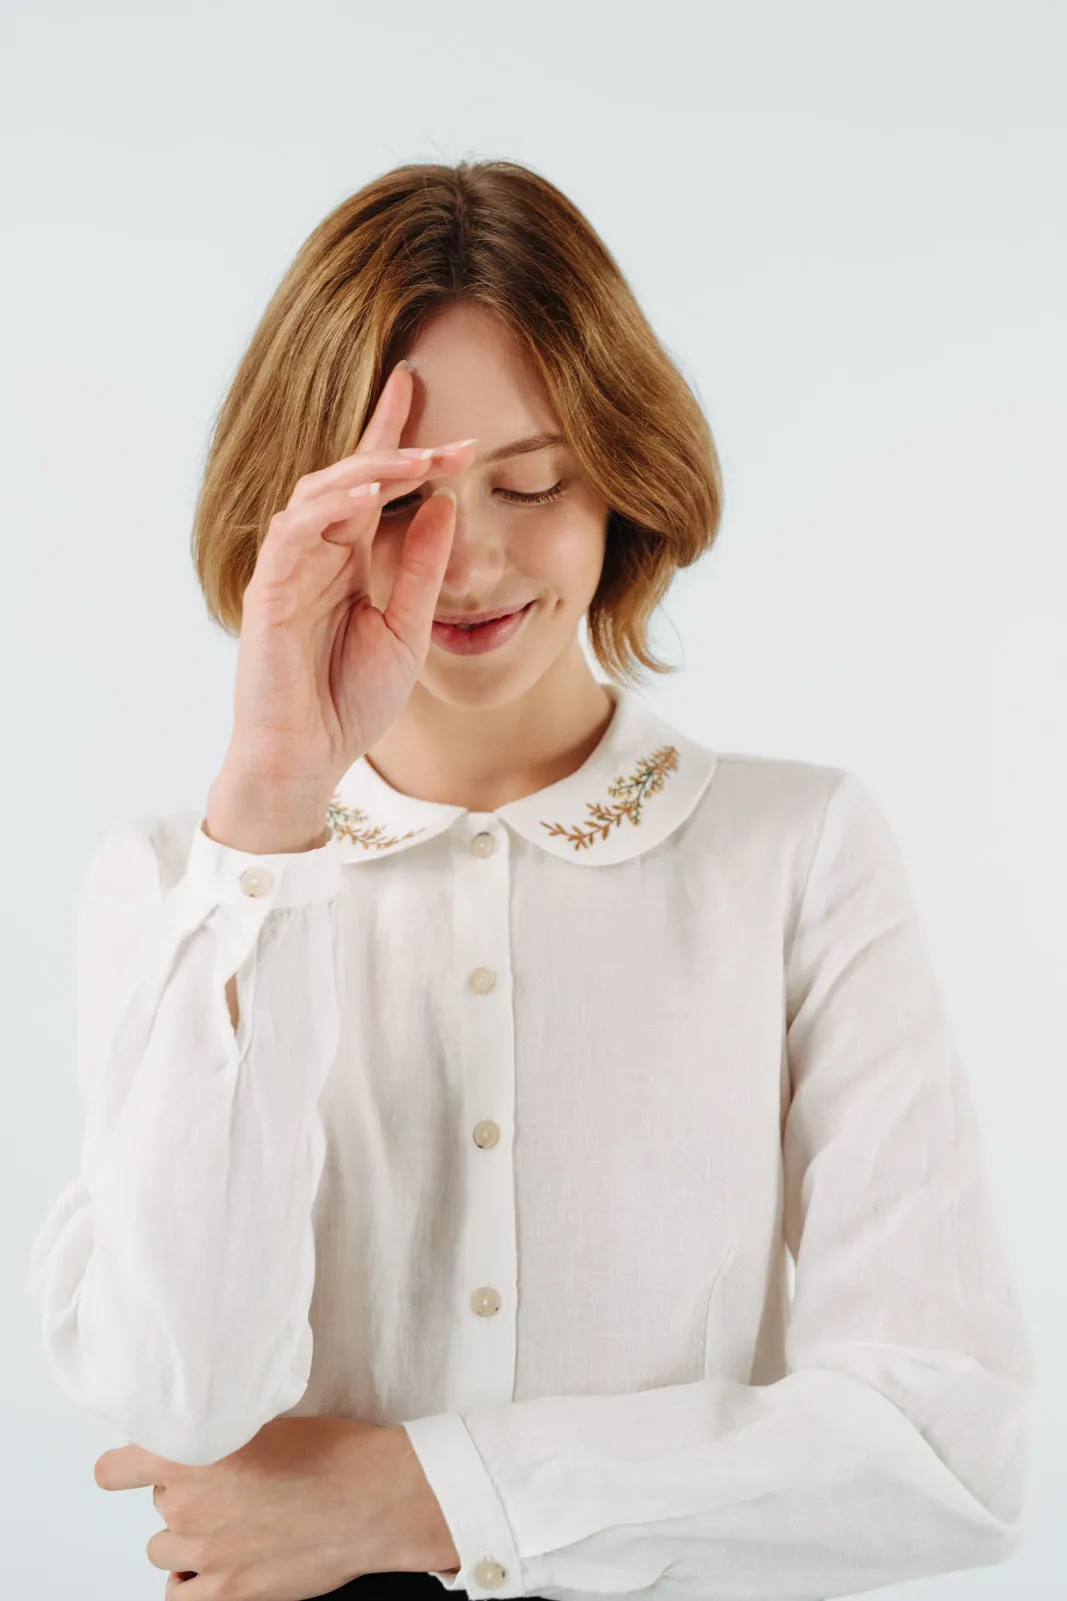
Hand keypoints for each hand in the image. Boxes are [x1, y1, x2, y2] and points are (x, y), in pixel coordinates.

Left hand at [93, 1416, 460, 1597]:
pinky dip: (190, 1581)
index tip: (140, 1463)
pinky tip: (212, 1565)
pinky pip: (180, 1595)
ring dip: (186, 1536)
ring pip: (164, 1547)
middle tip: (228, 1481)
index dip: (127, 1466)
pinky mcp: (228, 1590)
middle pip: (159, 1501)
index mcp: (193, 1450)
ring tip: (226, 1522)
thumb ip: (224, 1426)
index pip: (115, 1470)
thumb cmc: (333, 1453)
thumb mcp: (268, 1416)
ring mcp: (205, 1552)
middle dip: (186, 1491)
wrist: (371, 1498)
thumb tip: (207, 1429)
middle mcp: (189, 1504)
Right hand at [226, 359, 477, 791]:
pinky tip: (370, 490)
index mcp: (347, 559)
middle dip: (398, 448)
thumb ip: (420, 567)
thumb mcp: (406, 627)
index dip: (397, 440)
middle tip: (452, 436)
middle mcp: (315, 553)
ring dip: (371, 468)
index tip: (434, 401)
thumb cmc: (349, 701)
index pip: (373, 485)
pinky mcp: (268, 589)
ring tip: (420, 458)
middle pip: (350, 476)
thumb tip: (447, 504)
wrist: (307, 759)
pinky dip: (330, 505)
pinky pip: (294, 531)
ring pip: (320, 492)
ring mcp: (288, 568)